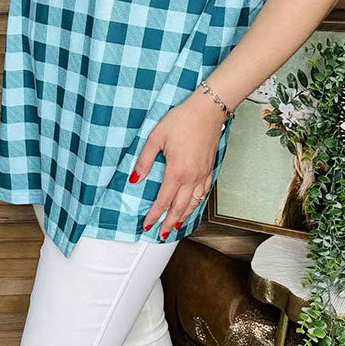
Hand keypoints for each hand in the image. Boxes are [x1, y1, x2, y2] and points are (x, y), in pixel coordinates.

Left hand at [129, 88, 226, 237]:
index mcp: (177, 172)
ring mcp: (203, 174)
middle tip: (161, 234)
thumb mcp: (156, 137)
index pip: (164, 201)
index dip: (154, 215)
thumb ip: (145, 160)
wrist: (207, 110)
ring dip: (184, 217)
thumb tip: (135, 179)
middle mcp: (192, 177)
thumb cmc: (181, 120)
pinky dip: (197, 204)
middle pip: (180, 208)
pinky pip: (204, 192)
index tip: (147, 224)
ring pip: (194, 203)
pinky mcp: (209, 168)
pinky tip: (193, 205)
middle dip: (169, 223)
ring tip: (176, 226)